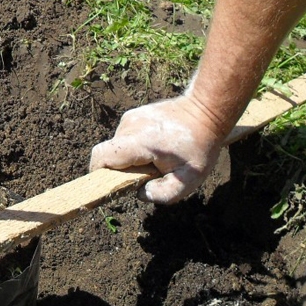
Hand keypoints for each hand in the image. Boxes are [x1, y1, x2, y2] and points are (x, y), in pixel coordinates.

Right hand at [89, 95, 226, 204]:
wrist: (207, 111)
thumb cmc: (199, 147)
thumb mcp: (188, 180)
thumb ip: (163, 195)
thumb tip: (141, 192)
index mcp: (139, 142)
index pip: (101, 157)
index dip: (99, 174)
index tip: (113, 184)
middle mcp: (130, 126)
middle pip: (108, 154)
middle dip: (120, 170)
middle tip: (145, 174)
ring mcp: (131, 117)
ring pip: (117, 147)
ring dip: (129, 159)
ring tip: (154, 160)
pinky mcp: (134, 114)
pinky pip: (124, 138)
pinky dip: (134, 148)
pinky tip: (155, 149)